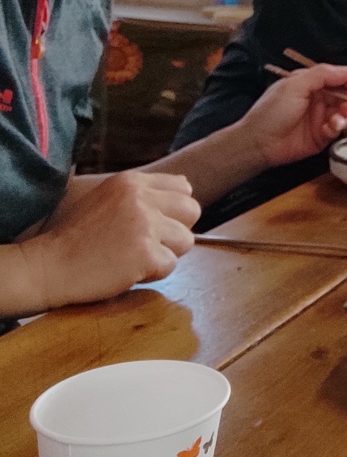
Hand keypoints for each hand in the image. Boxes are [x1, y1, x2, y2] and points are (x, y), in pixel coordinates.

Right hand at [29, 171, 199, 307]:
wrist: (45, 267)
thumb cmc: (75, 238)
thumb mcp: (106, 199)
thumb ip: (142, 194)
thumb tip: (186, 188)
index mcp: (131, 181)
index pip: (183, 188)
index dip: (174, 211)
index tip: (155, 224)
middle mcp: (140, 197)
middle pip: (192, 211)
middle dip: (176, 231)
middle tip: (148, 244)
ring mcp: (143, 224)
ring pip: (186, 240)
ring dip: (165, 254)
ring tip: (134, 257)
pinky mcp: (144, 253)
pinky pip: (170, 266)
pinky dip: (152, 274)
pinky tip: (126, 271)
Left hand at [239, 63, 346, 167]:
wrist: (258, 143)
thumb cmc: (272, 111)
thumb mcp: (295, 85)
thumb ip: (323, 75)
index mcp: (311, 83)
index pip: (338, 77)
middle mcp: (319, 99)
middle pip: (346, 94)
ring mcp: (321, 118)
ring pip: (345, 112)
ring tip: (339, 118)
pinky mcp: (322, 136)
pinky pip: (338, 128)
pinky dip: (337, 126)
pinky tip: (330, 127)